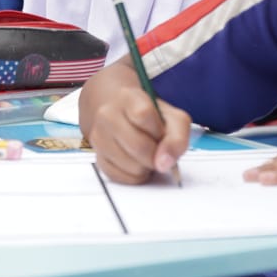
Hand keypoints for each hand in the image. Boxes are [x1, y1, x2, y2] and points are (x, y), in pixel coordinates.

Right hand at [81, 64, 191, 184]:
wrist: (123, 115)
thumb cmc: (151, 118)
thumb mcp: (173, 118)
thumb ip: (177, 138)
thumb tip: (165, 163)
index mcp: (128, 98)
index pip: (144, 114)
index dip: (159, 131)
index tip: (162, 134)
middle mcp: (108, 115)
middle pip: (139, 146)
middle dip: (156, 155)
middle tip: (158, 148)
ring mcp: (99, 137)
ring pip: (132, 167)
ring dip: (146, 167)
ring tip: (146, 154)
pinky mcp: (98, 158)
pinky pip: (124, 178)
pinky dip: (136, 175)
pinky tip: (136, 162)